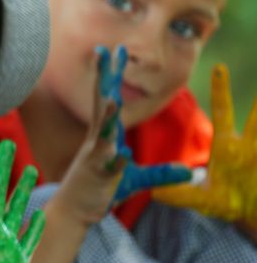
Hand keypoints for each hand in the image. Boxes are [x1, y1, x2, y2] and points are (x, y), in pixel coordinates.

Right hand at [55, 46, 189, 215]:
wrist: (74, 212)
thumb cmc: (101, 190)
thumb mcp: (136, 180)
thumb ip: (161, 173)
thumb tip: (189, 172)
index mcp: (104, 135)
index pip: (108, 99)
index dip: (111, 75)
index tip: (114, 50)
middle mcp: (97, 141)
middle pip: (101, 104)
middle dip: (103, 79)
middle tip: (102, 52)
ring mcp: (97, 158)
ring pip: (102, 133)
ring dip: (107, 117)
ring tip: (113, 100)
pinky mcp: (100, 177)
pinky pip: (110, 167)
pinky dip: (117, 161)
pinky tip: (123, 154)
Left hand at [154, 63, 256, 223]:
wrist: (253, 216)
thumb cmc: (227, 202)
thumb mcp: (202, 199)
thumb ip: (179, 194)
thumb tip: (153, 193)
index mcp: (228, 147)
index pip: (223, 113)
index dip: (221, 91)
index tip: (219, 67)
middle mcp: (250, 147)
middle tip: (241, 75)